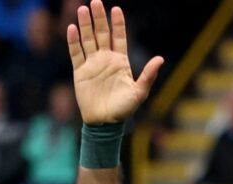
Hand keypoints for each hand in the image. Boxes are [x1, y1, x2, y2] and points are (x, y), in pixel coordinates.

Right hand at [67, 0, 163, 123]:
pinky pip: (76, 53)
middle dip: (99, 18)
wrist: (105, 123)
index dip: (117, 24)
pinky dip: (74, 41)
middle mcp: (106, 59)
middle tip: (95, 1)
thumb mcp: (139, 92)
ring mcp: (92, 64)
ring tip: (82, 9)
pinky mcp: (80, 72)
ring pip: (87, 39)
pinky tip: (72, 28)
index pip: (119, 37)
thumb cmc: (124, 109)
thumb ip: (148, 75)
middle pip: (101, 34)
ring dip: (85, 25)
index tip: (116, 9)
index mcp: (120, 62)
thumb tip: (160, 59)